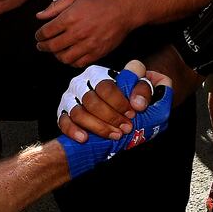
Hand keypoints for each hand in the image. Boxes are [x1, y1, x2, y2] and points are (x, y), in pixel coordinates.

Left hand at [35, 0, 136, 66]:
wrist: (123, 10)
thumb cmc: (101, 2)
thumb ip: (56, 6)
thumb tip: (40, 15)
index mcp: (70, 18)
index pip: (46, 32)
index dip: (39, 35)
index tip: (39, 35)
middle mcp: (77, 33)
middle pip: (52, 46)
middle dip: (43, 47)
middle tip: (41, 45)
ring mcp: (87, 45)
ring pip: (64, 57)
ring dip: (56, 55)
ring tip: (56, 51)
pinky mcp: (96, 53)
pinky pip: (79, 63)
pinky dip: (71, 61)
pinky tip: (70, 56)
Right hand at [56, 60, 172, 141]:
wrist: (117, 128)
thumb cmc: (132, 110)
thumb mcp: (148, 100)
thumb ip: (149, 92)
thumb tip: (138, 103)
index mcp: (104, 73)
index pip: (109, 84)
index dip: (122, 100)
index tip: (135, 112)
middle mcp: (85, 81)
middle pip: (93, 99)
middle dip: (111, 116)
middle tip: (126, 127)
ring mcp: (72, 96)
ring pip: (79, 111)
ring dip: (98, 126)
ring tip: (114, 135)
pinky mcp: (63, 112)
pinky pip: (64, 120)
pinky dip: (74, 130)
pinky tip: (85, 138)